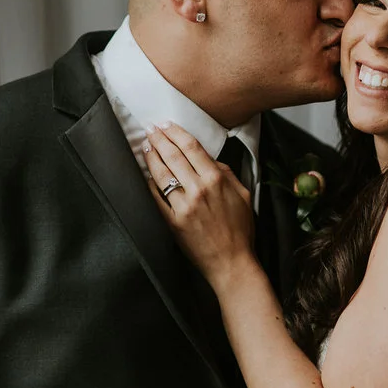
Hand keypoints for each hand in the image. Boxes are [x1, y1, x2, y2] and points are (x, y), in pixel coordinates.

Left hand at [144, 122, 256, 289]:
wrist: (231, 262)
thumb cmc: (240, 230)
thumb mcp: (242, 194)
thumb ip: (227, 173)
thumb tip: (211, 159)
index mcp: (216, 179)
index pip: (191, 147)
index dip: (176, 133)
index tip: (167, 125)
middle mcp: (198, 190)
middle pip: (173, 156)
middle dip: (159, 139)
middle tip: (150, 129)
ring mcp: (183, 207)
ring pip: (161, 174)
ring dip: (151, 157)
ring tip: (146, 146)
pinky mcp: (172, 222)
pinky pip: (156, 198)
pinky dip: (150, 184)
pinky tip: (147, 175)